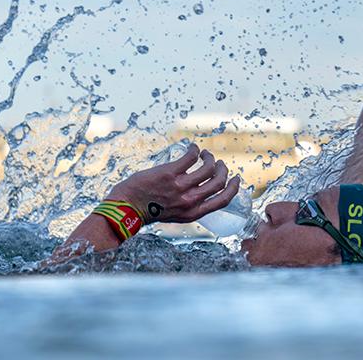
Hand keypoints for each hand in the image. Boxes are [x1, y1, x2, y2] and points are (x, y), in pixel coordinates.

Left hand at [108, 143, 239, 223]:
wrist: (127, 207)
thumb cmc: (149, 210)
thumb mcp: (176, 215)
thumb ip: (189, 206)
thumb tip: (201, 192)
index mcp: (194, 213)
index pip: (223, 200)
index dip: (233, 188)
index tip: (235, 178)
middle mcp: (190, 201)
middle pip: (218, 182)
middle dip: (222, 170)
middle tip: (218, 163)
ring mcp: (180, 187)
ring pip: (207, 168)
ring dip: (210, 158)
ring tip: (205, 154)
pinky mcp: (170, 173)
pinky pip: (190, 157)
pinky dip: (195, 150)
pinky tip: (193, 147)